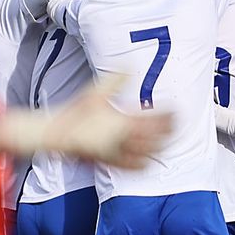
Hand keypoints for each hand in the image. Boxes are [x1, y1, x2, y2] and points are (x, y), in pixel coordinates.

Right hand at [43, 81, 172, 167]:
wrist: (58, 134)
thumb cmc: (75, 114)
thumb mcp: (96, 93)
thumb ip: (115, 80)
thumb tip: (129, 67)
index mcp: (121, 124)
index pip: (153, 122)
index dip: (167, 117)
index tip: (175, 111)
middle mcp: (121, 141)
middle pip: (155, 140)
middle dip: (169, 132)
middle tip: (176, 124)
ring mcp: (116, 154)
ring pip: (147, 155)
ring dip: (160, 148)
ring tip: (168, 140)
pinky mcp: (109, 162)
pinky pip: (132, 167)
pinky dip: (144, 164)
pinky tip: (149, 160)